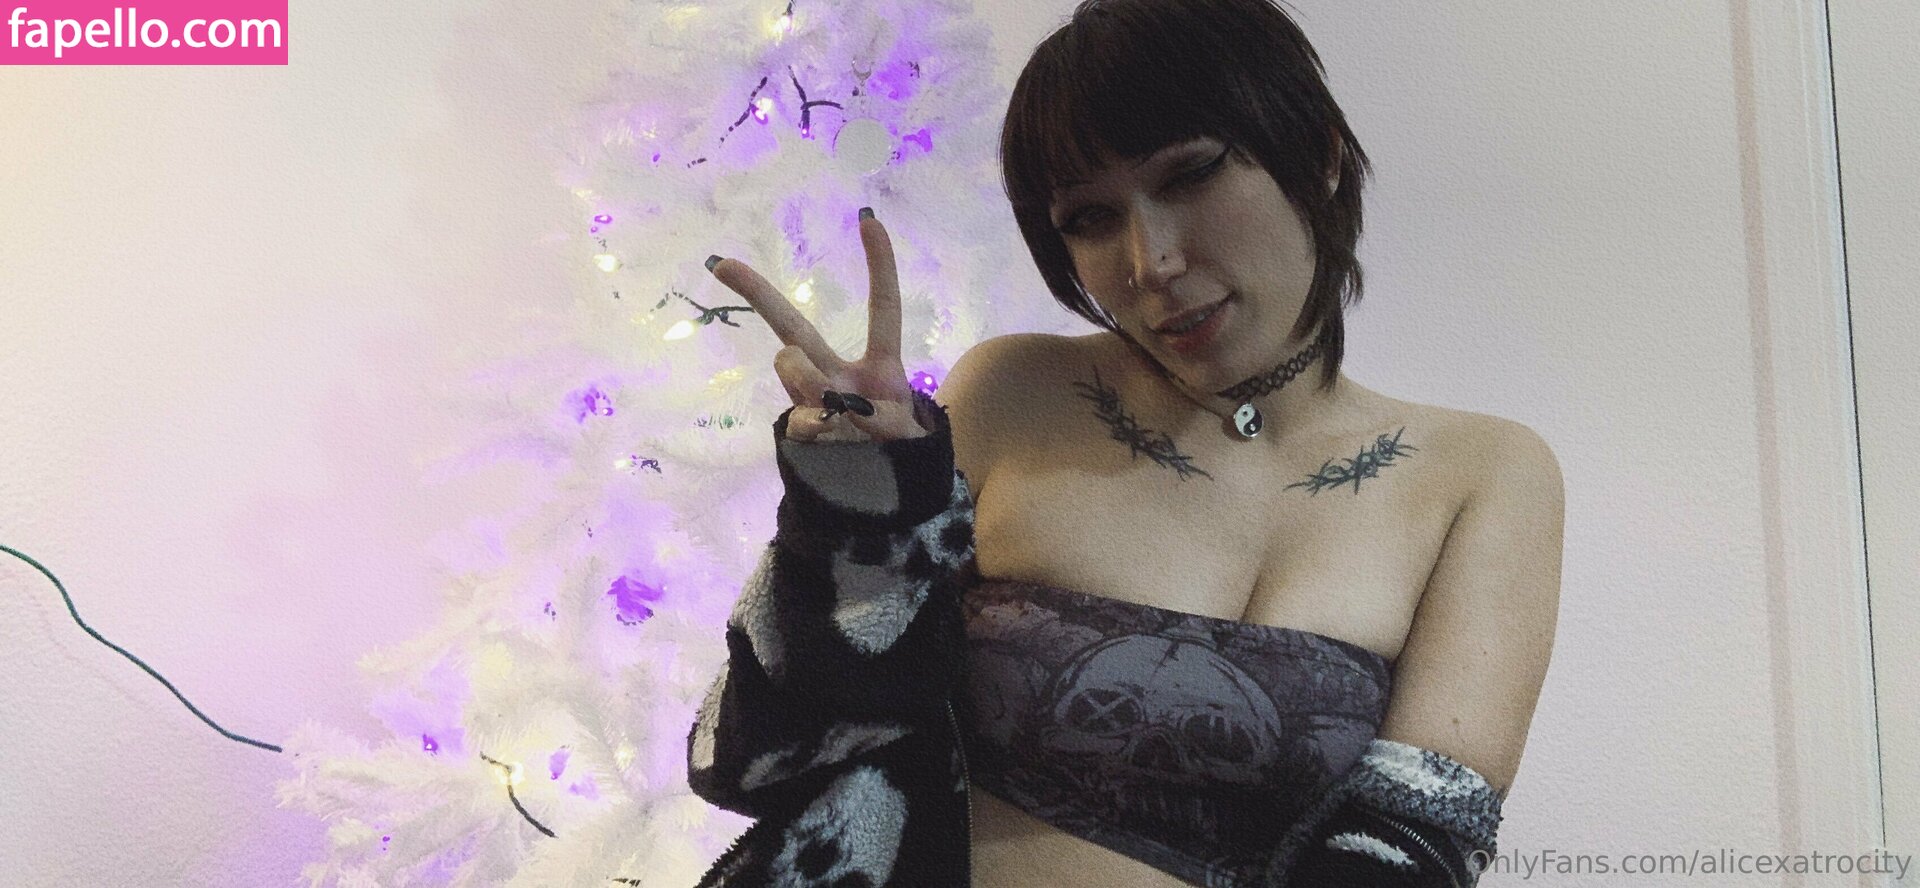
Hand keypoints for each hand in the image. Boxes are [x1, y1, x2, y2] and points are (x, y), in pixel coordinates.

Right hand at [706, 209, 926, 442]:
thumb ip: (865, 407)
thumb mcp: (902, 431)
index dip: (880, 267)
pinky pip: (798, 416)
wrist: (888, 503)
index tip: (868, 220)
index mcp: (879, 368)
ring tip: (836, 412)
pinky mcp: (801, 429)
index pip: (883, 310)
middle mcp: (838, 376)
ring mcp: (815, 401)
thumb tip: (806, 384)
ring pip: (792, 366)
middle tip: (722, 264)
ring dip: (809, 380)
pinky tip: (832, 443)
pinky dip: (816, 427)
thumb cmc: (899, 457)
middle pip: (794, 326)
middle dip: (758, 293)